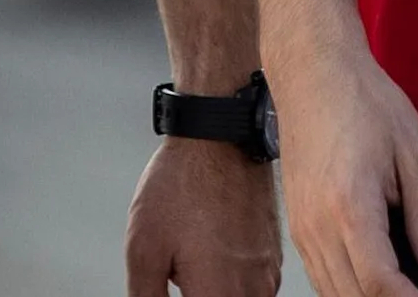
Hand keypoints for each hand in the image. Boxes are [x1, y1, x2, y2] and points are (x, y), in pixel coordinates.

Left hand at [125, 137, 280, 296]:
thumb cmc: (180, 186)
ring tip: (192, 260)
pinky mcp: (274, 257)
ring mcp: (270, 274)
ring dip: (215, 291)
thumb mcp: (144, 248)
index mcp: (221, 296)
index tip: (177, 287)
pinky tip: (208, 252)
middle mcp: (255, 292)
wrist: (220, 137)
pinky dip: (232, 283)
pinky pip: (255, 287)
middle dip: (197, 293)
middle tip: (181, 272)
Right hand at [271, 47, 417, 295]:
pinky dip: (347, 288)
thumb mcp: (414, 155)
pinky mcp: (296, 224)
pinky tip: (374, 281)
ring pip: (331, 292)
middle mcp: (317, 225)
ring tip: (403, 290)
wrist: (312, 70)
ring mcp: (300, 227)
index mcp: (350, 206)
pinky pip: (319, 274)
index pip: (378, 283)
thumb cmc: (364, 101)